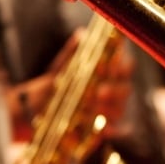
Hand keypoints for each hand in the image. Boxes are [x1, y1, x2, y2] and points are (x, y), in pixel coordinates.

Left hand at [8, 29, 135, 143]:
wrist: (38, 107)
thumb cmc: (56, 82)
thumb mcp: (61, 66)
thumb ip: (73, 52)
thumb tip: (82, 34)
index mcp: (110, 72)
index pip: (127, 67)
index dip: (122, 67)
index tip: (107, 69)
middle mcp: (114, 90)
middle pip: (126, 89)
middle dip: (114, 91)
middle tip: (99, 92)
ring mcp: (111, 109)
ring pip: (119, 109)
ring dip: (108, 110)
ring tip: (91, 109)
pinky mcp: (103, 127)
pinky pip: (111, 128)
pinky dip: (108, 129)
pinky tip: (102, 129)